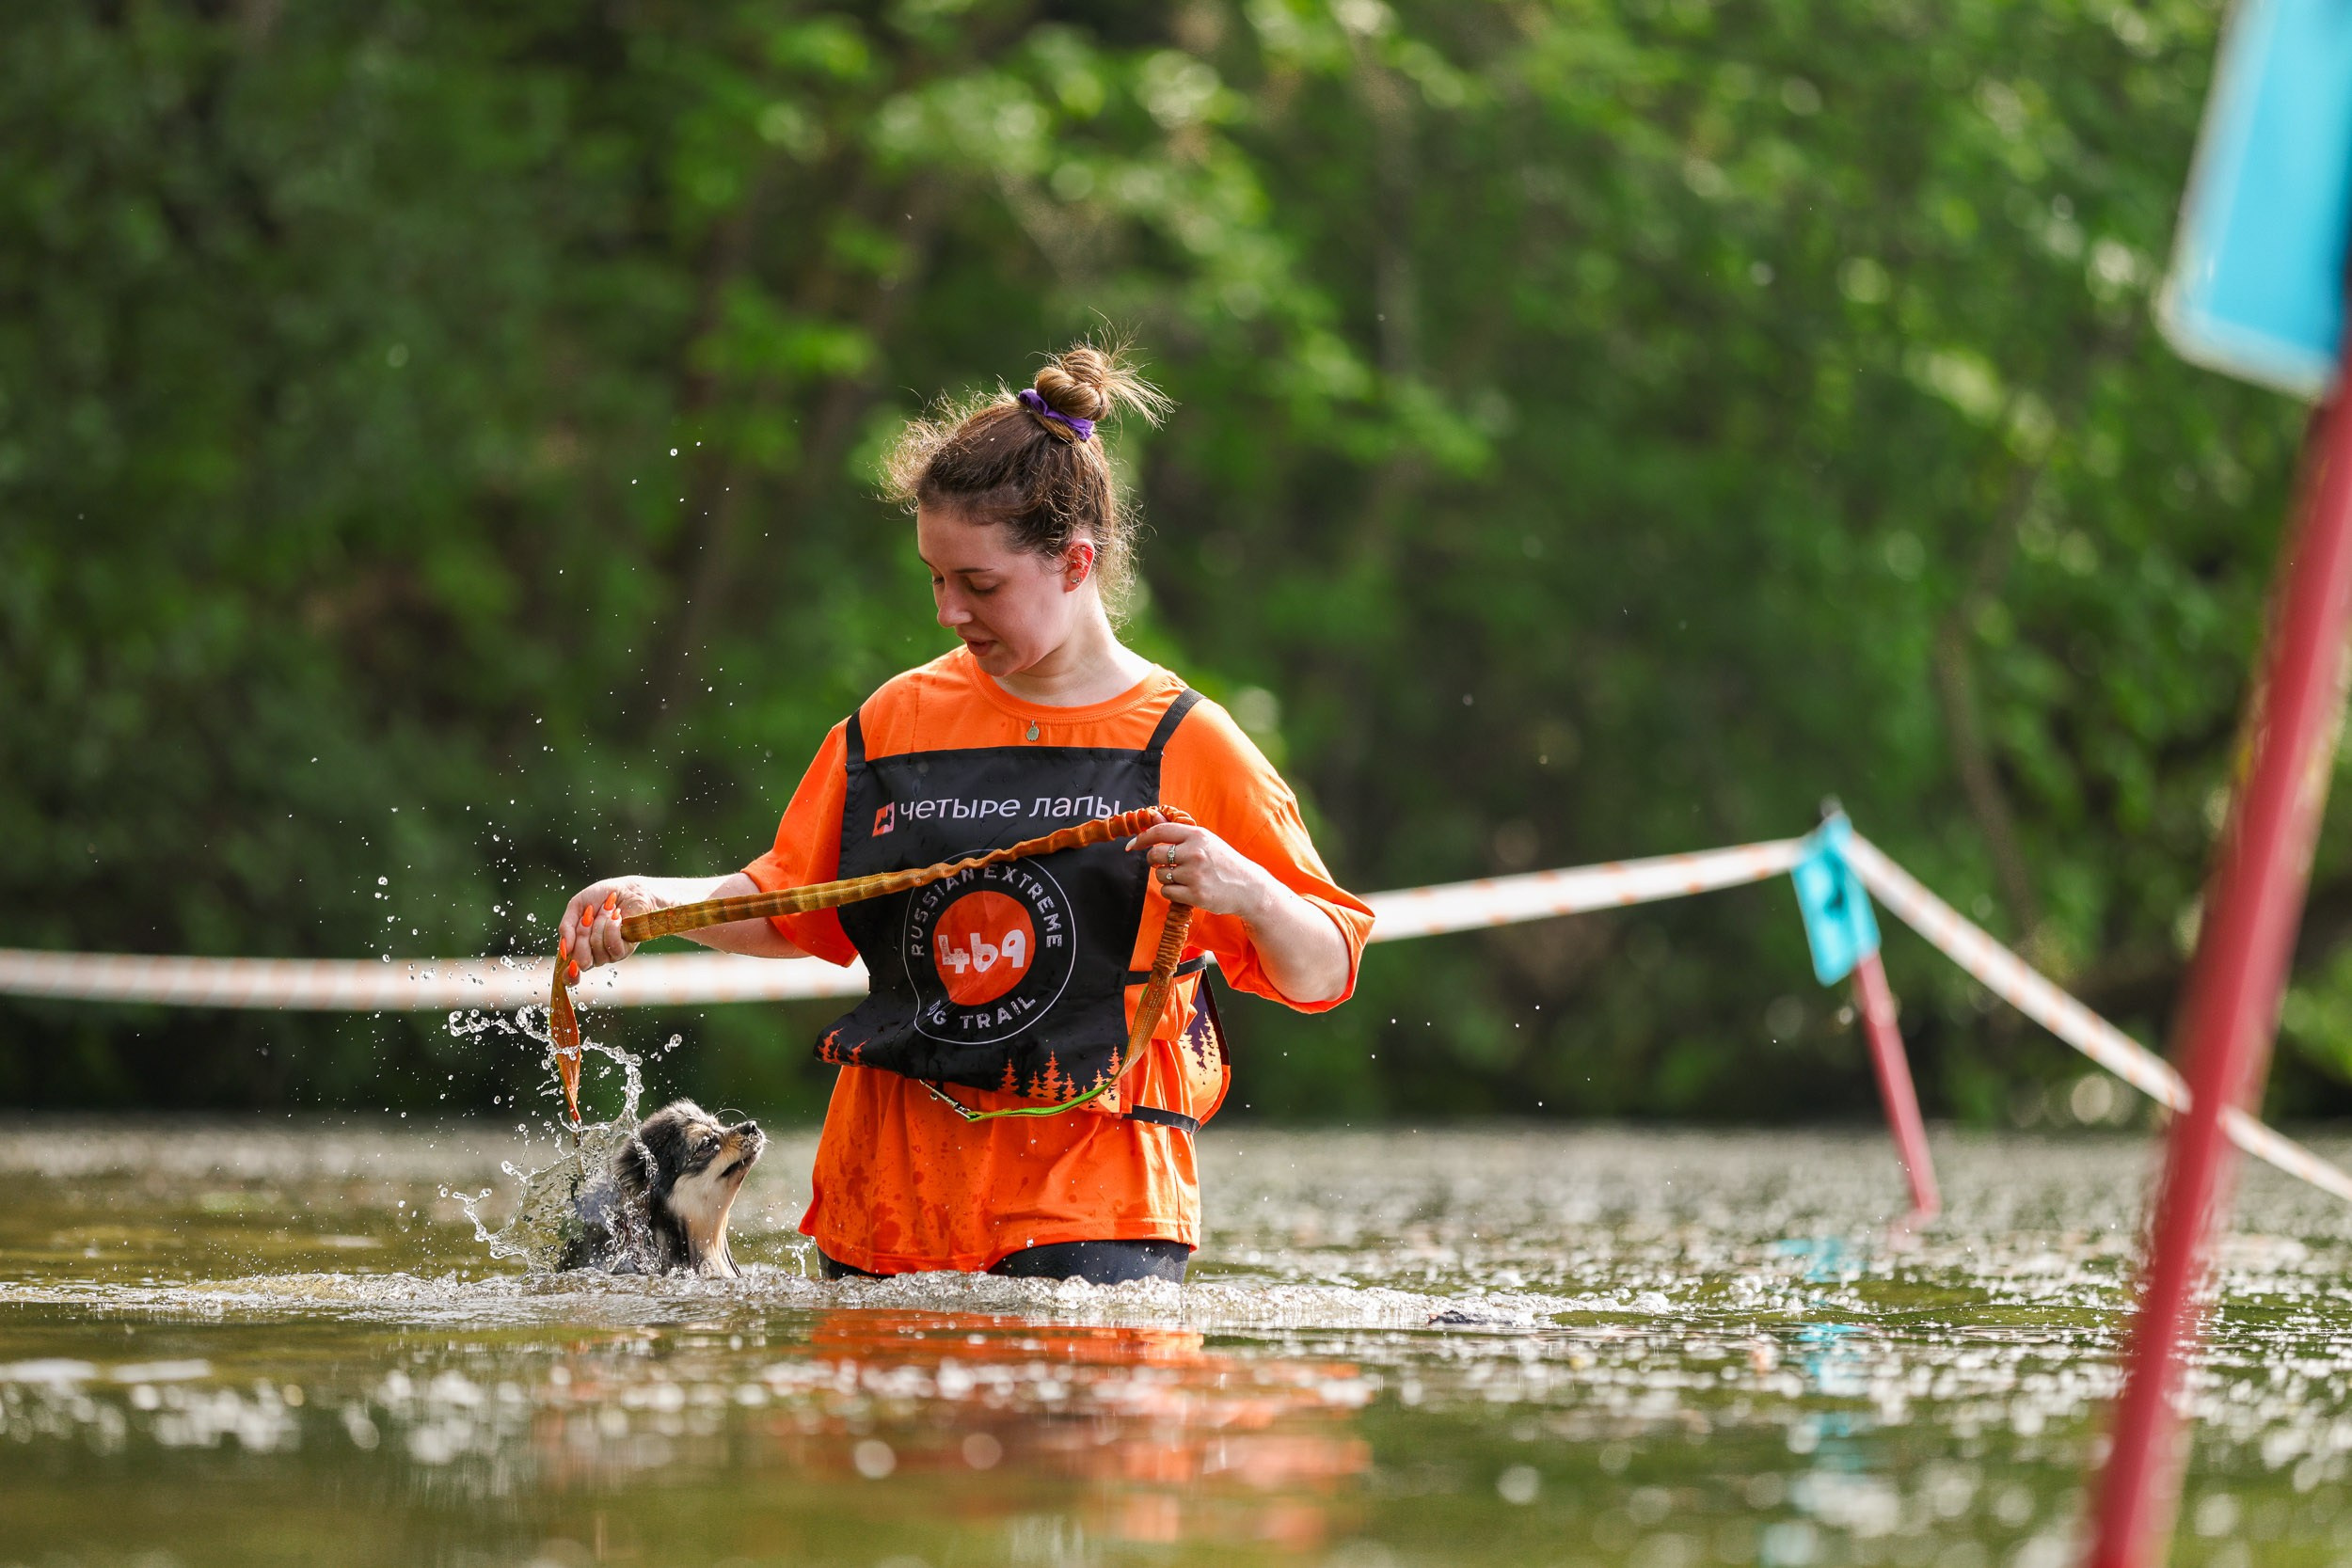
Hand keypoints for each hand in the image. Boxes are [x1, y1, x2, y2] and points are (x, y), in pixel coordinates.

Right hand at [559, 877, 659, 974]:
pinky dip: (611, 926)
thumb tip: (564, 951)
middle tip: (588, 916)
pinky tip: (616, 916)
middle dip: (582, 934)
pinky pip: (613, 945)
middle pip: (580, 959)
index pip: (570, 975)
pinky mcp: (625, 949)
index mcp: (577, 947)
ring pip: (596, 949)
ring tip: (607, 909)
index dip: (569, 975)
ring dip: (599, 924)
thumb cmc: (602, 897)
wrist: (629, 889)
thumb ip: (566, 927)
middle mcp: (593, 955)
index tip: (571, 967)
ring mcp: (609, 954)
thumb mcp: (576, 906)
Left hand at [1127, 821, 1276, 920]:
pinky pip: (1167, 892)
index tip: (1133, 845)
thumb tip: (1153, 818)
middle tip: (1167, 865)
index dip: (1142, 838)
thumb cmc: (1224, 862)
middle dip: (1155, 861)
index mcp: (1198, 835)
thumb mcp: (1206, 841)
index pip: (1160, 831)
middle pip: (1155, 855)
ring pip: (1160, 875)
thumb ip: (1179, 832)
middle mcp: (1195, 853)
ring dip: (1166, 878)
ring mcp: (1195, 874)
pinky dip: (1173, 892)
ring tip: (1184, 878)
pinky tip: (1187, 889)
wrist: (1248, 887)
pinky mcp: (1195, 894)